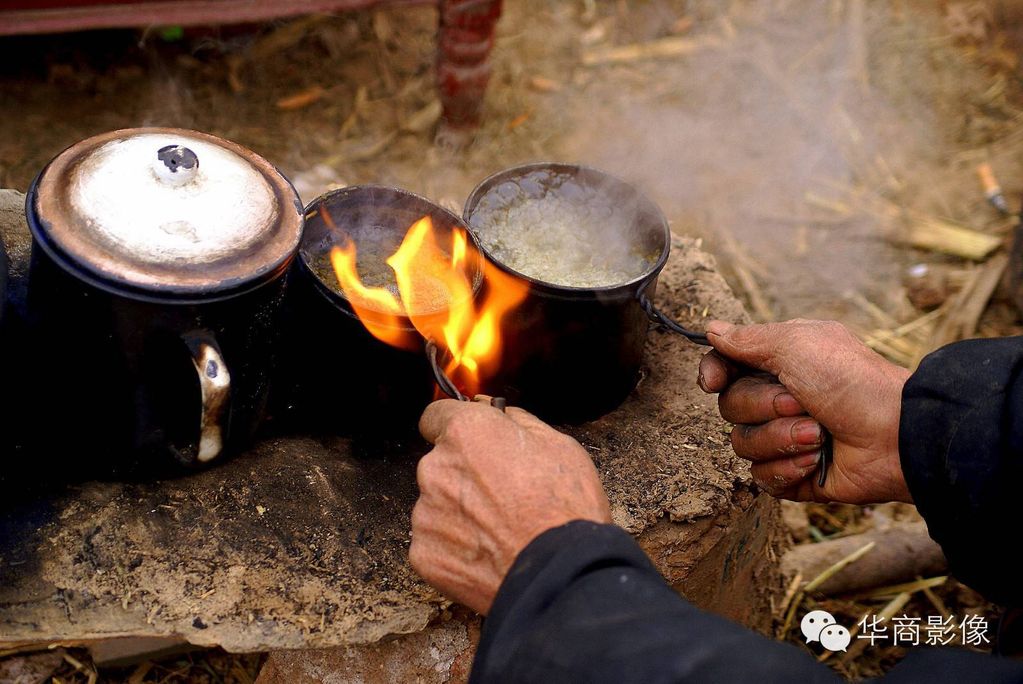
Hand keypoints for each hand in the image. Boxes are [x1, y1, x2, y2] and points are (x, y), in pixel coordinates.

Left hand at [410, 400, 610, 614]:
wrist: (561, 574)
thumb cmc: (565, 508)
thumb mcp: (558, 445)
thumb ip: (516, 421)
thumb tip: (493, 409)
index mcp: (466, 433)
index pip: (435, 416)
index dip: (456, 428)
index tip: (470, 443)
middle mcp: (435, 468)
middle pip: (440, 463)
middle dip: (464, 475)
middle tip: (502, 495)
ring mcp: (425, 513)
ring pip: (437, 503)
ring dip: (459, 512)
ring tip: (499, 530)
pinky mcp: (424, 553)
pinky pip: (435, 541)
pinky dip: (455, 547)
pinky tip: (488, 554)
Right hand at [697, 319, 911, 503]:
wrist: (897, 436)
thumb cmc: (852, 381)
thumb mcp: (797, 344)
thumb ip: (749, 339)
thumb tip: (712, 331)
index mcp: (779, 363)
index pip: (724, 368)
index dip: (712, 374)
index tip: (712, 383)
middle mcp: (778, 399)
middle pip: (729, 407)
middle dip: (763, 407)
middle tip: (801, 403)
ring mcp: (785, 437)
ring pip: (742, 445)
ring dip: (779, 438)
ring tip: (818, 434)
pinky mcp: (794, 473)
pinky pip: (762, 476)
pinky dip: (788, 467)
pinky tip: (816, 460)